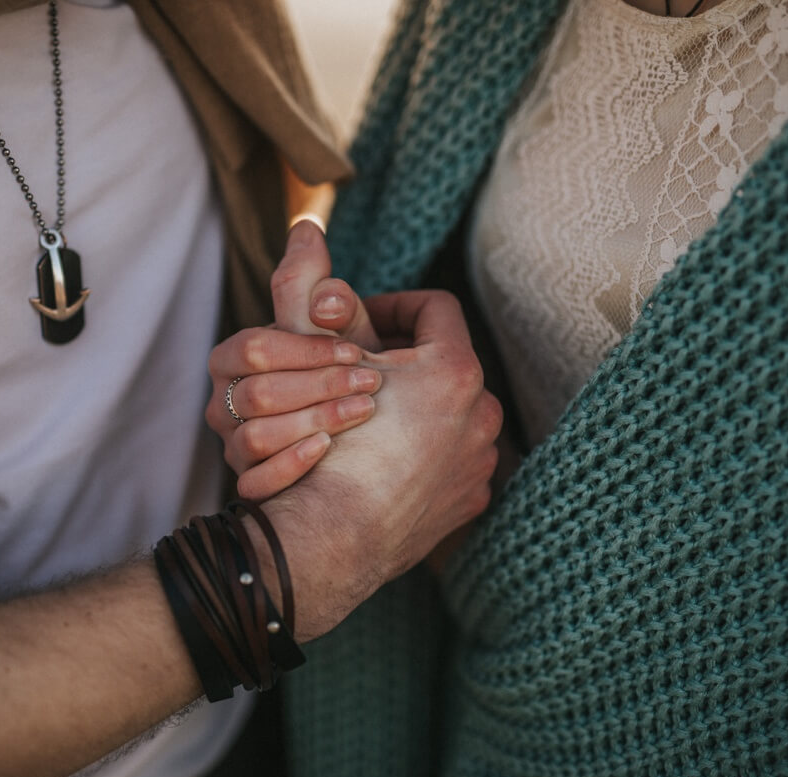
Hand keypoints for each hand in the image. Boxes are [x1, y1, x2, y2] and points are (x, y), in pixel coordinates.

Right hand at [206, 221, 382, 499]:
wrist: (338, 482)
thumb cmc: (332, 391)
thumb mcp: (325, 333)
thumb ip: (308, 283)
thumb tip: (307, 225)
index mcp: (229, 362)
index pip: (255, 345)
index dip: (309, 342)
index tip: (351, 342)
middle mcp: (220, 409)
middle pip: (258, 392)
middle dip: (320, 380)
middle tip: (372, 377)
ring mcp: (231, 456)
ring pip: (255, 439)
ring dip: (316, 418)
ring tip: (365, 411)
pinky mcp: (251, 496)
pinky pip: (258, 485)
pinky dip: (296, 465)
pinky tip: (331, 454)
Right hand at [262, 289, 502, 638]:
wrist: (333, 539)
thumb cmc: (327, 444)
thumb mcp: (315, 357)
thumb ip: (310, 289)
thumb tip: (305, 226)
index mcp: (455, 368)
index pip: (433, 307)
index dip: (391, 305)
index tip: (358, 323)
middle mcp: (483, 414)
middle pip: (442, 363)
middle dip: (400, 362)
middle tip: (355, 371)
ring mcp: (481, 462)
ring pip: (448, 414)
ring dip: (412, 407)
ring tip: (367, 416)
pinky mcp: (470, 501)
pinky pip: (451, 460)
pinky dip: (422, 452)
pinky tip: (382, 461)